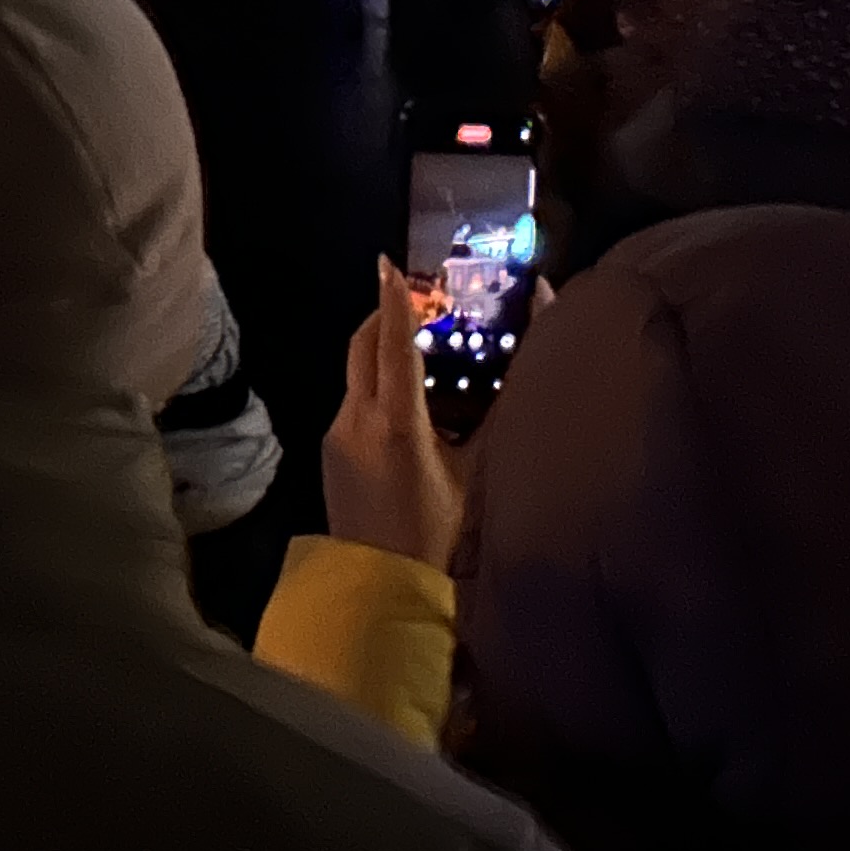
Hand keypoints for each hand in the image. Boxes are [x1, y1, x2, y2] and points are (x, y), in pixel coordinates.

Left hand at [321, 257, 465, 567]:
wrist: (380, 585)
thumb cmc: (439, 536)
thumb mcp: (476, 476)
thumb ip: (493, 422)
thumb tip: (519, 381)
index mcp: (395, 422)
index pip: (391, 345)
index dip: (393, 301)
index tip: (390, 265)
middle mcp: (356, 419)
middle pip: (362, 347)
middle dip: (384, 316)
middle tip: (413, 298)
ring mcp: (336, 434)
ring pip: (356, 374)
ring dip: (381, 353)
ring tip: (418, 348)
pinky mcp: (330, 450)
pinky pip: (353, 402)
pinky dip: (375, 387)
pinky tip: (406, 402)